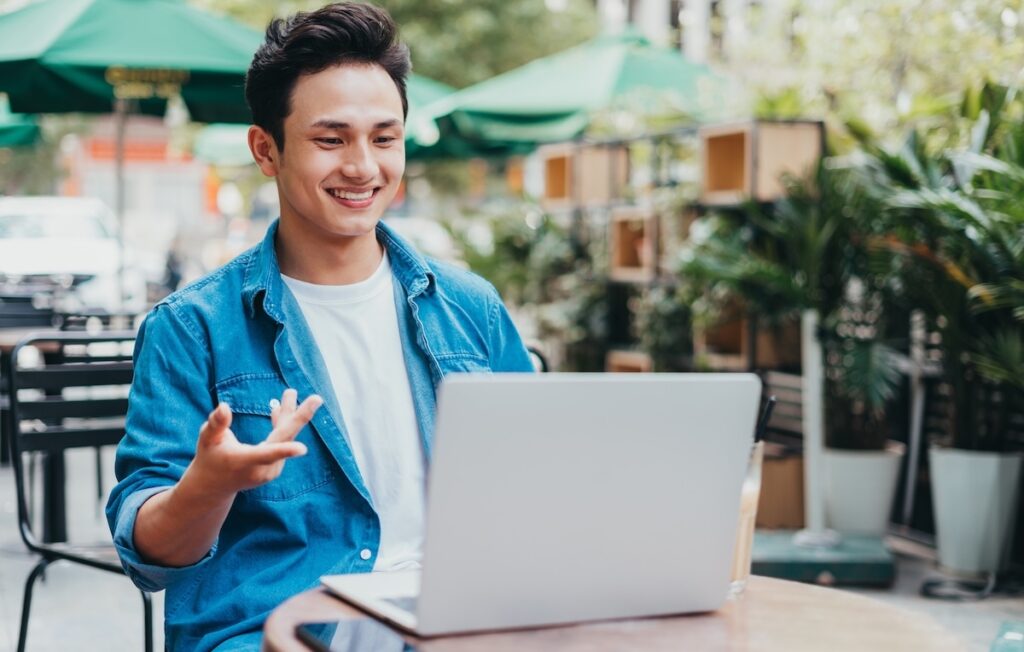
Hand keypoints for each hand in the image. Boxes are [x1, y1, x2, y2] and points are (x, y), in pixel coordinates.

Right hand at [184, 388, 323, 499]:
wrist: (213, 487)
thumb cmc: (209, 459)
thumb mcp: (207, 439)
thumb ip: (216, 424)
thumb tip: (224, 407)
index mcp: (245, 462)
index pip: (266, 455)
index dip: (284, 451)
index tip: (303, 449)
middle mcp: (262, 468)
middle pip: (284, 439)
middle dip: (300, 417)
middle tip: (317, 398)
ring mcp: (270, 471)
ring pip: (284, 438)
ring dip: (288, 415)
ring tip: (290, 393)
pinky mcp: (274, 468)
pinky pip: (282, 443)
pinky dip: (281, 425)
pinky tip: (278, 409)